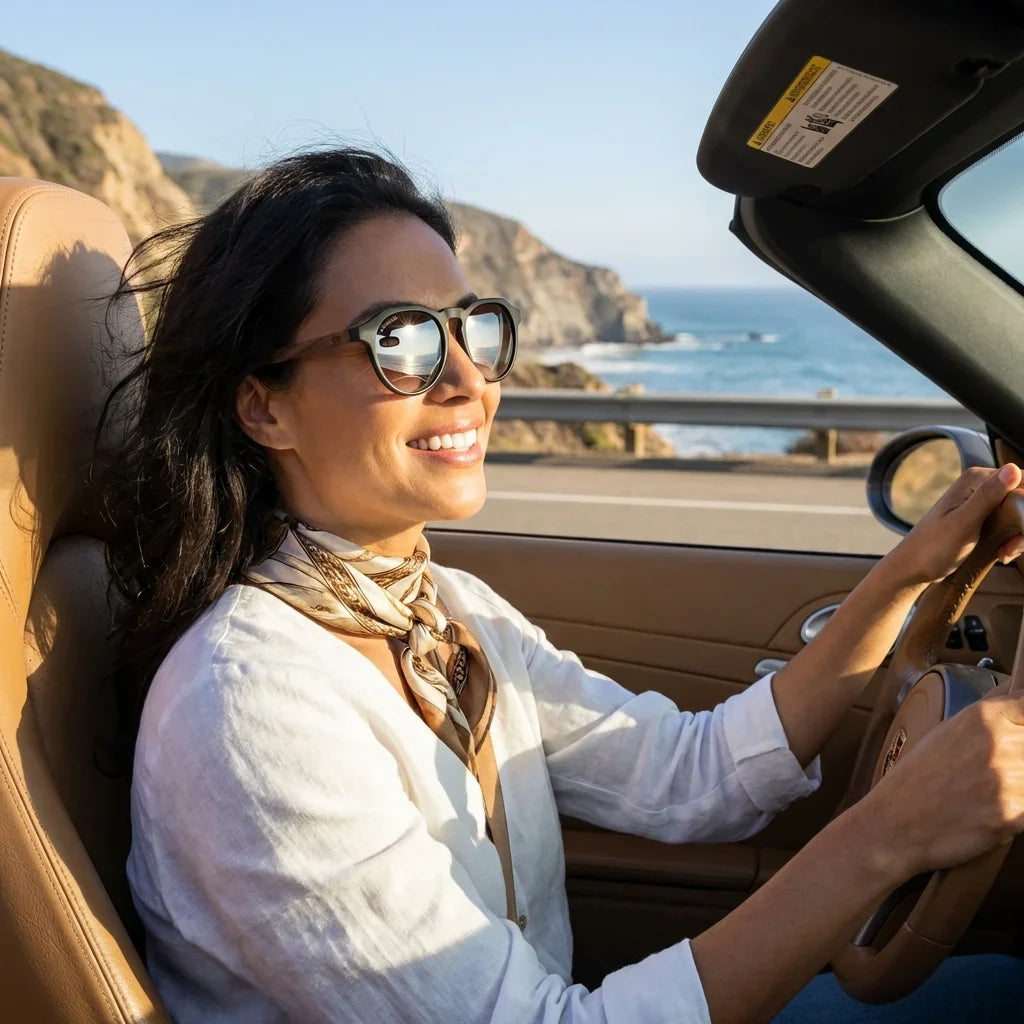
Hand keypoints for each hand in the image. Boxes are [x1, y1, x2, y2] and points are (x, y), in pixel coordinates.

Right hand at [858, 692, 1023, 877]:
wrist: (895, 823)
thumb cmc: (918, 777)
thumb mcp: (946, 731)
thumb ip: (988, 713)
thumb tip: (1013, 691)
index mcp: (985, 717)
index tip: (1017, 730)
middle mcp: (1001, 743)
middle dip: (1020, 757)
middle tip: (988, 769)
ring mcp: (1010, 779)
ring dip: (1019, 785)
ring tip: (989, 790)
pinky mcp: (1014, 814)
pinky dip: (1016, 811)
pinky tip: (990, 810)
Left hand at [885, 464, 1023, 586]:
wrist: (913, 568)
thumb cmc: (933, 547)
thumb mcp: (964, 522)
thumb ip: (988, 496)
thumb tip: (1013, 468)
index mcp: (976, 479)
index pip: (1023, 478)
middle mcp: (980, 486)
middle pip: (1023, 498)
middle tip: (1012, 547)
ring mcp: (981, 503)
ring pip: (1019, 515)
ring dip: (1019, 537)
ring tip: (1004, 554)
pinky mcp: (982, 519)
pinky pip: (1009, 526)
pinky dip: (1010, 542)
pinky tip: (1001, 555)